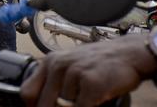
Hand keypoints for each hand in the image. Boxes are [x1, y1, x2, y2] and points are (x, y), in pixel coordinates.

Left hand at [20, 35, 154, 106]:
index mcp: (50, 62)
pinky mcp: (91, 84)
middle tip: (74, 104)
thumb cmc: (99, 63)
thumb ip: (53, 83)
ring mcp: (74, 74)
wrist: (129, 54)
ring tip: (87, 99)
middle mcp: (59, 66)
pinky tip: (95, 102)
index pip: (27, 93)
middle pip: (44, 105)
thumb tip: (37, 104)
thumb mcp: (70, 66)